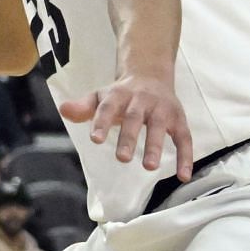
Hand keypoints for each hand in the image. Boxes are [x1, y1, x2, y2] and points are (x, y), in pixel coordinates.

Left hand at [60, 74, 193, 178]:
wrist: (150, 75)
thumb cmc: (121, 94)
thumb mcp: (100, 97)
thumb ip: (83, 107)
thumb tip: (63, 110)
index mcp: (119, 95)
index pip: (107, 107)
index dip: (101, 122)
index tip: (95, 139)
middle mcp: (141, 100)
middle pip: (133, 118)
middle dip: (128, 137)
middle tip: (122, 158)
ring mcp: (161, 109)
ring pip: (159, 126)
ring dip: (155, 146)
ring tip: (149, 167)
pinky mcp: (178, 119)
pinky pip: (184, 138)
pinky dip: (186, 157)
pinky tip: (183, 176)